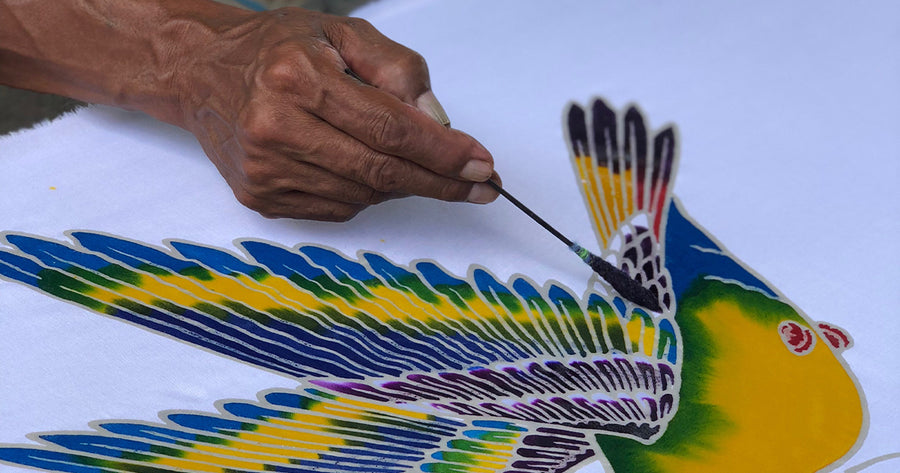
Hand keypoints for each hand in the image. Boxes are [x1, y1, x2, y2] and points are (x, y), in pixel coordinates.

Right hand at [173, 7, 498, 220]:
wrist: (202, 72)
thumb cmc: (277, 48)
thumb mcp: (342, 34)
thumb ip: (397, 69)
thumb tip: (438, 121)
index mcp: (296, 77)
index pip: (389, 128)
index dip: (443, 152)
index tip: (482, 165)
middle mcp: (274, 127)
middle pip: (379, 170)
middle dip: (440, 181)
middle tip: (480, 185)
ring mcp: (264, 169)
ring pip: (363, 194)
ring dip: (404, 184)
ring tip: (420, 166)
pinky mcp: (260, 196)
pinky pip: (338, 208)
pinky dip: (367, 193)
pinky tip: (368, 169)